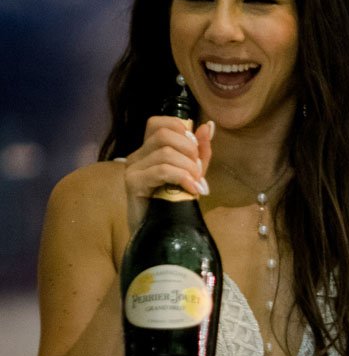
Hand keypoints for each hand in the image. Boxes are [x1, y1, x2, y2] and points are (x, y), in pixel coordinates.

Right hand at [123, 116, 214, 232]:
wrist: (161, 232)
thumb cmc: (175, 202)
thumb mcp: (193, 172)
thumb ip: (201, 150)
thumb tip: (208, 126)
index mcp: (149, 149)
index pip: (159, 122)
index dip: (181, 129)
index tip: (195, 150)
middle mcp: (137, 155)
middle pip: (164, 134)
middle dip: (189, 150)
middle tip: (198, 171)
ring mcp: (133, 168)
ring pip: (165, 153)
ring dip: (188, 167)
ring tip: (196, 183)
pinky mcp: (133, 183)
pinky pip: (161, 171)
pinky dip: (182, 177)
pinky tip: (191, 189)